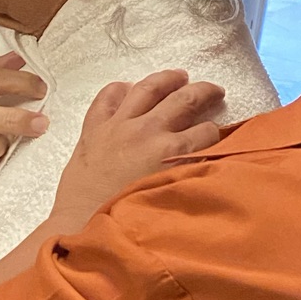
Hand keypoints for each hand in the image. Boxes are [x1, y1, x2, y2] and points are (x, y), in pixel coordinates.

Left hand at [51, 70, 225, 232]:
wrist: (81, 223)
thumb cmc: (126, 219)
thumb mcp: (170, 200)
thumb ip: (190, 178)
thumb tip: (206, 166)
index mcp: (170, 151)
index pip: (205, 132)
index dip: (217, 132)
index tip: (219, 133)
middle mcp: (147, 130)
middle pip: (184, 100)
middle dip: (205, 92)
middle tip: (217, 90)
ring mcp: (118, 125)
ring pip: (147, 89)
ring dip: (167, 79)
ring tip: (180, 75)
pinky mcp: (93, 128)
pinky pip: (106, 98)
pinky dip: (118, 89)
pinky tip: (127, 87)